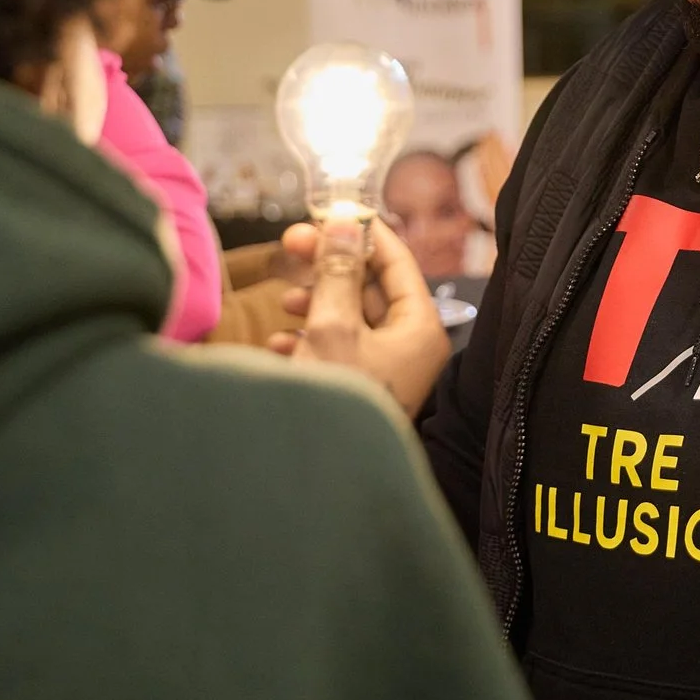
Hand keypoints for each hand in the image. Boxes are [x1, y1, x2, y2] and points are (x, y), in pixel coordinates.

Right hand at [266, 216, 447, 414]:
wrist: (323, 486)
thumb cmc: (336, 401)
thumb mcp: (332, 329)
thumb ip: (337, 272)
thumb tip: (346, 220)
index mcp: (419, 328)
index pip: (396, 262)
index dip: (360, 232)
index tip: (325, 213)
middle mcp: (410, 348)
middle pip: (369, 289)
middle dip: (328, 268)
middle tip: (289, 244)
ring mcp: (386, 372)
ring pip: (349, 319)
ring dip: (315, 305)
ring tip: (283, 302)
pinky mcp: (360, 392)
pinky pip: (337, 352)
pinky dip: (309, 342)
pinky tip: (280, 344)